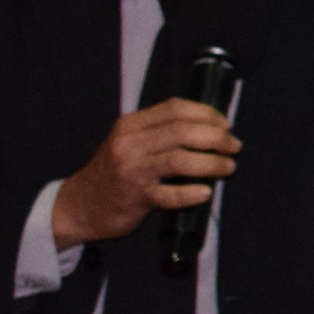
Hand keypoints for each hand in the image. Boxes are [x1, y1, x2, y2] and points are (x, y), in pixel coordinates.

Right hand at [53, 99, 239, 248]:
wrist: (79, 205)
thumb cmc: (113, 173)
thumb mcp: (129, 143)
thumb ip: (159, 133)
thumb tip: (207, 128)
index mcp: (130, 125)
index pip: (175, 108)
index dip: (206, 113)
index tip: (225, 124)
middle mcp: (129, 143)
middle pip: (182, 132)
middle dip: (216, 138)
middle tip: (234, 147)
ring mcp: (131, 170)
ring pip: (180, 160)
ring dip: (212, 163)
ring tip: (228, 167)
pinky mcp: (135, 197)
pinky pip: (169, 194)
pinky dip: (191, 193)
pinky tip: (206, 192)